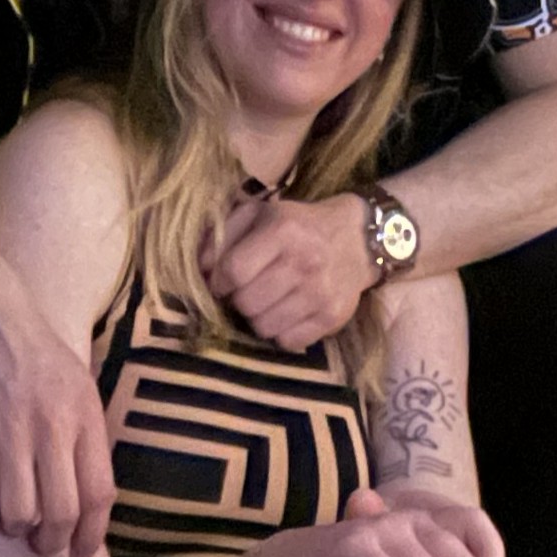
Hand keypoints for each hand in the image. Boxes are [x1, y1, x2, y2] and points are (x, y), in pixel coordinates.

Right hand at [0, 241, 114, 556]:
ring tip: (14, 515)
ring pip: (16, 514)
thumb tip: (89, 506)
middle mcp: (49, 427)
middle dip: (53, 542)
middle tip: (45, 543)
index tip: (82, 553)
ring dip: (16, 527)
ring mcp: (5, 433)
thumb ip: (87, 442)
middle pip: (60, 514)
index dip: (92, 536)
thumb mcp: (81, 389)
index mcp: (84, 415)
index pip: (99, 494)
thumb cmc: (39, 355)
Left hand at [204, 193, 373, 351]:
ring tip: (267, 301)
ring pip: (263, 327)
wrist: (357, 239)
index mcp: (283, 230)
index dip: (217, 283)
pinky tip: (287, 312)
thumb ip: (223, 235)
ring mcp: (321, 293)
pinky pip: (288, 341)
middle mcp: (304, 262)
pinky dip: (281, 331)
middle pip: (246, 303)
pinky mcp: (333, 317)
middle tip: (246, 291)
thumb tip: (199, 269)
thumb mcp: (259, 215)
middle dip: (238, 300)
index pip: (234, 270)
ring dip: (258, 318)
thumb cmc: (297, 225)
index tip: (218, 284)